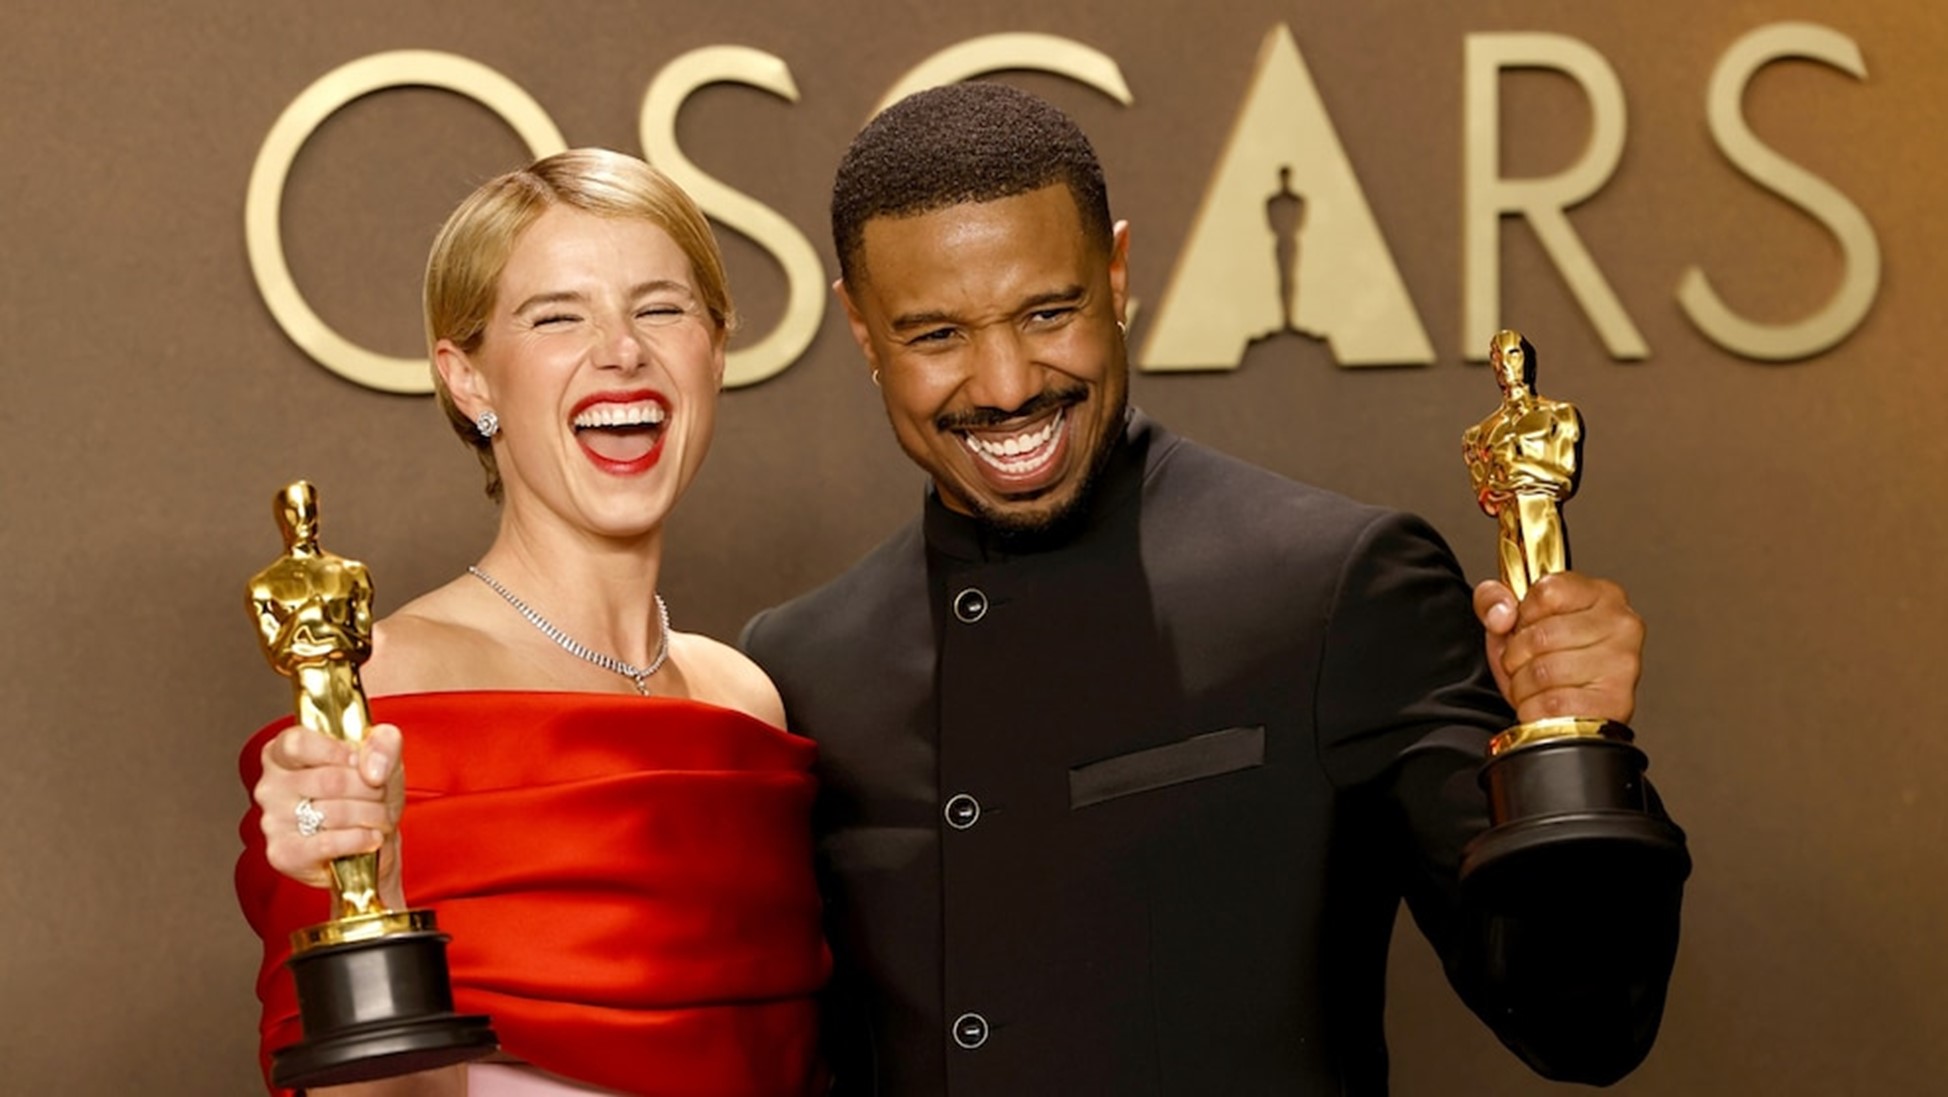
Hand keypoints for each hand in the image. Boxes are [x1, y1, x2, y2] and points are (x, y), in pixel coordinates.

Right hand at [254, 723, 405, 908]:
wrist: (371, 843)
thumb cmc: (366, 793)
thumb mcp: (382, 755)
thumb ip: (384, 743)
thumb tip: (372, 768)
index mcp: (283, 754)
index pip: (297, 743)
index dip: (336, 751)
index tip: (359, 761)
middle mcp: (270, 787)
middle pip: (329, 780)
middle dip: (369, 789)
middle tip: (381, 795)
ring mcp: (273, 822)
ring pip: (334, 812)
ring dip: (371, 815)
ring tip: (378, 818)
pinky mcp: (283, 855)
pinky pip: (328, 843)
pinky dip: (360, 840)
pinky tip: (371, 837)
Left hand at [1474, 573, 1643, 724]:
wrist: (1571, 713)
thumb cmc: (1549, 660)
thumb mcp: (1514, 620)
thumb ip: (1493, 599)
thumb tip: (1501, 614)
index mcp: (1602, 594)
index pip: (1547, 592)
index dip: (1523, 614)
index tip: (1527, 626)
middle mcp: (1621, 625)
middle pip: (1541, 636)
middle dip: (1516, 656)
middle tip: (1524, 663)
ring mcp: (1622, 664)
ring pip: (1544, 673)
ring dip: (1522, 686)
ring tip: (1533, 685)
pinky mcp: (1616, 702)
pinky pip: (1553, 705)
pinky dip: (1533, 709)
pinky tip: (1543, 704)